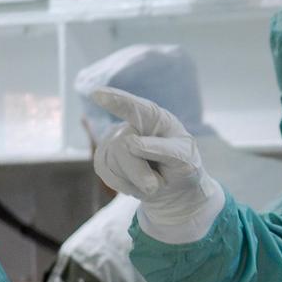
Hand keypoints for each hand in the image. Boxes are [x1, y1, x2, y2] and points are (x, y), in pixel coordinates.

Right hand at [92, 87, 224, 243]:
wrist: (174, 187)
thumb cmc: (183, 167)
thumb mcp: (185, 159)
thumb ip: (164, 150)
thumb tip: (131, 143)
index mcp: (155, 118)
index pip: (135, 108)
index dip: (116, 100)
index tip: (96, 93)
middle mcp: (132, 124)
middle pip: (123, 146)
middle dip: (140, 172)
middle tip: (156, 185)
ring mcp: (114, 139)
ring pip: (112, 162)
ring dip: (135, 181)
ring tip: (151, 180)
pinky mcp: (103, 156)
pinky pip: (105, 172)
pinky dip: (125, 185)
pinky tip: (137, 183)